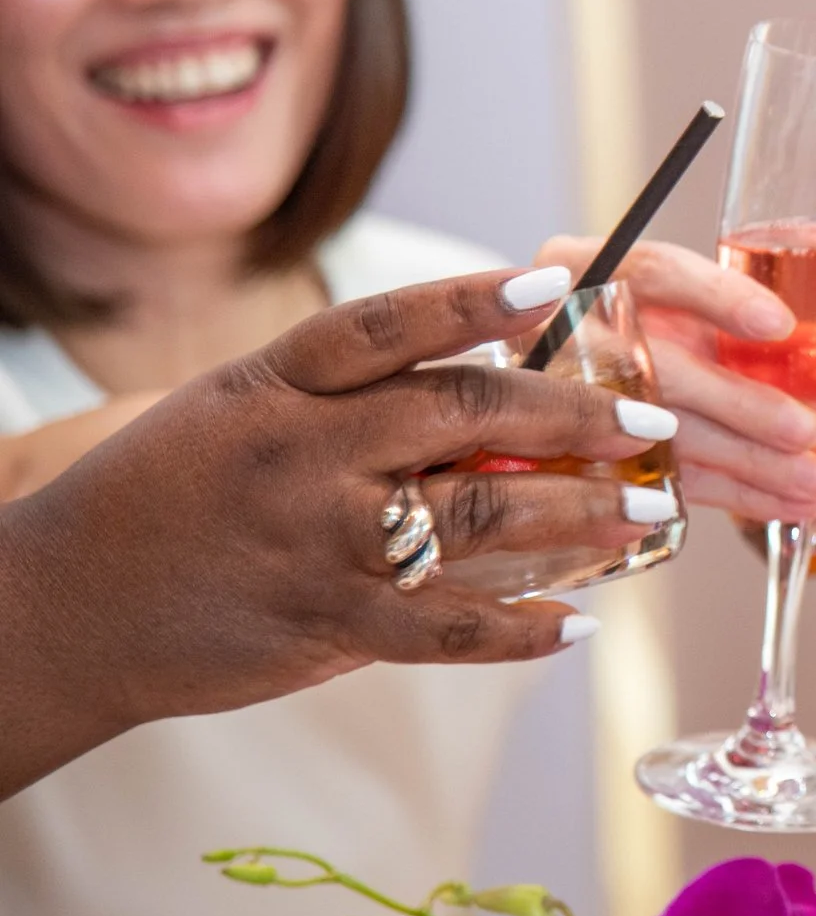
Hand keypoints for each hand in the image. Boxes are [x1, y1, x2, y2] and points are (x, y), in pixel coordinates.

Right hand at [0, 266, 679, 795]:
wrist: (63, 611)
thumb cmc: (166, 497)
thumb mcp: (235, 408)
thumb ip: (346, 394)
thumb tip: (487, 375)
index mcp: (276, 384)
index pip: (388, 325)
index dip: (474, 299)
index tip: (555, 284)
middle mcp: (304, 454)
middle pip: (461, 413)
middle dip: (572, 415)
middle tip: (652, 418)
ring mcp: (319, 542)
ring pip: (479, 519)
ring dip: (581, 514)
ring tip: (651, 508)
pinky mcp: (327, 624)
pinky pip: (447, 629)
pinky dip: (521, 631)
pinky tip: (577, 624)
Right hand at [534, 236, 815, 524]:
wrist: (551, 375)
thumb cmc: (633, 323)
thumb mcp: (665, 298)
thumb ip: (718, 310)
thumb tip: (812, 343)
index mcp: (581, 269)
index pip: (653, 272)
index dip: (718, 296)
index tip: (780, 324)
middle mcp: (564, 333)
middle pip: (657, 369)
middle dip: (738, 405)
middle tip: (806, 432)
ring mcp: (564, 403)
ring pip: (662, 438)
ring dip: (747, 464)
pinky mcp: (581, 464)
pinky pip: (664, 482)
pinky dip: (732, 495)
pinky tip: (786, 504)